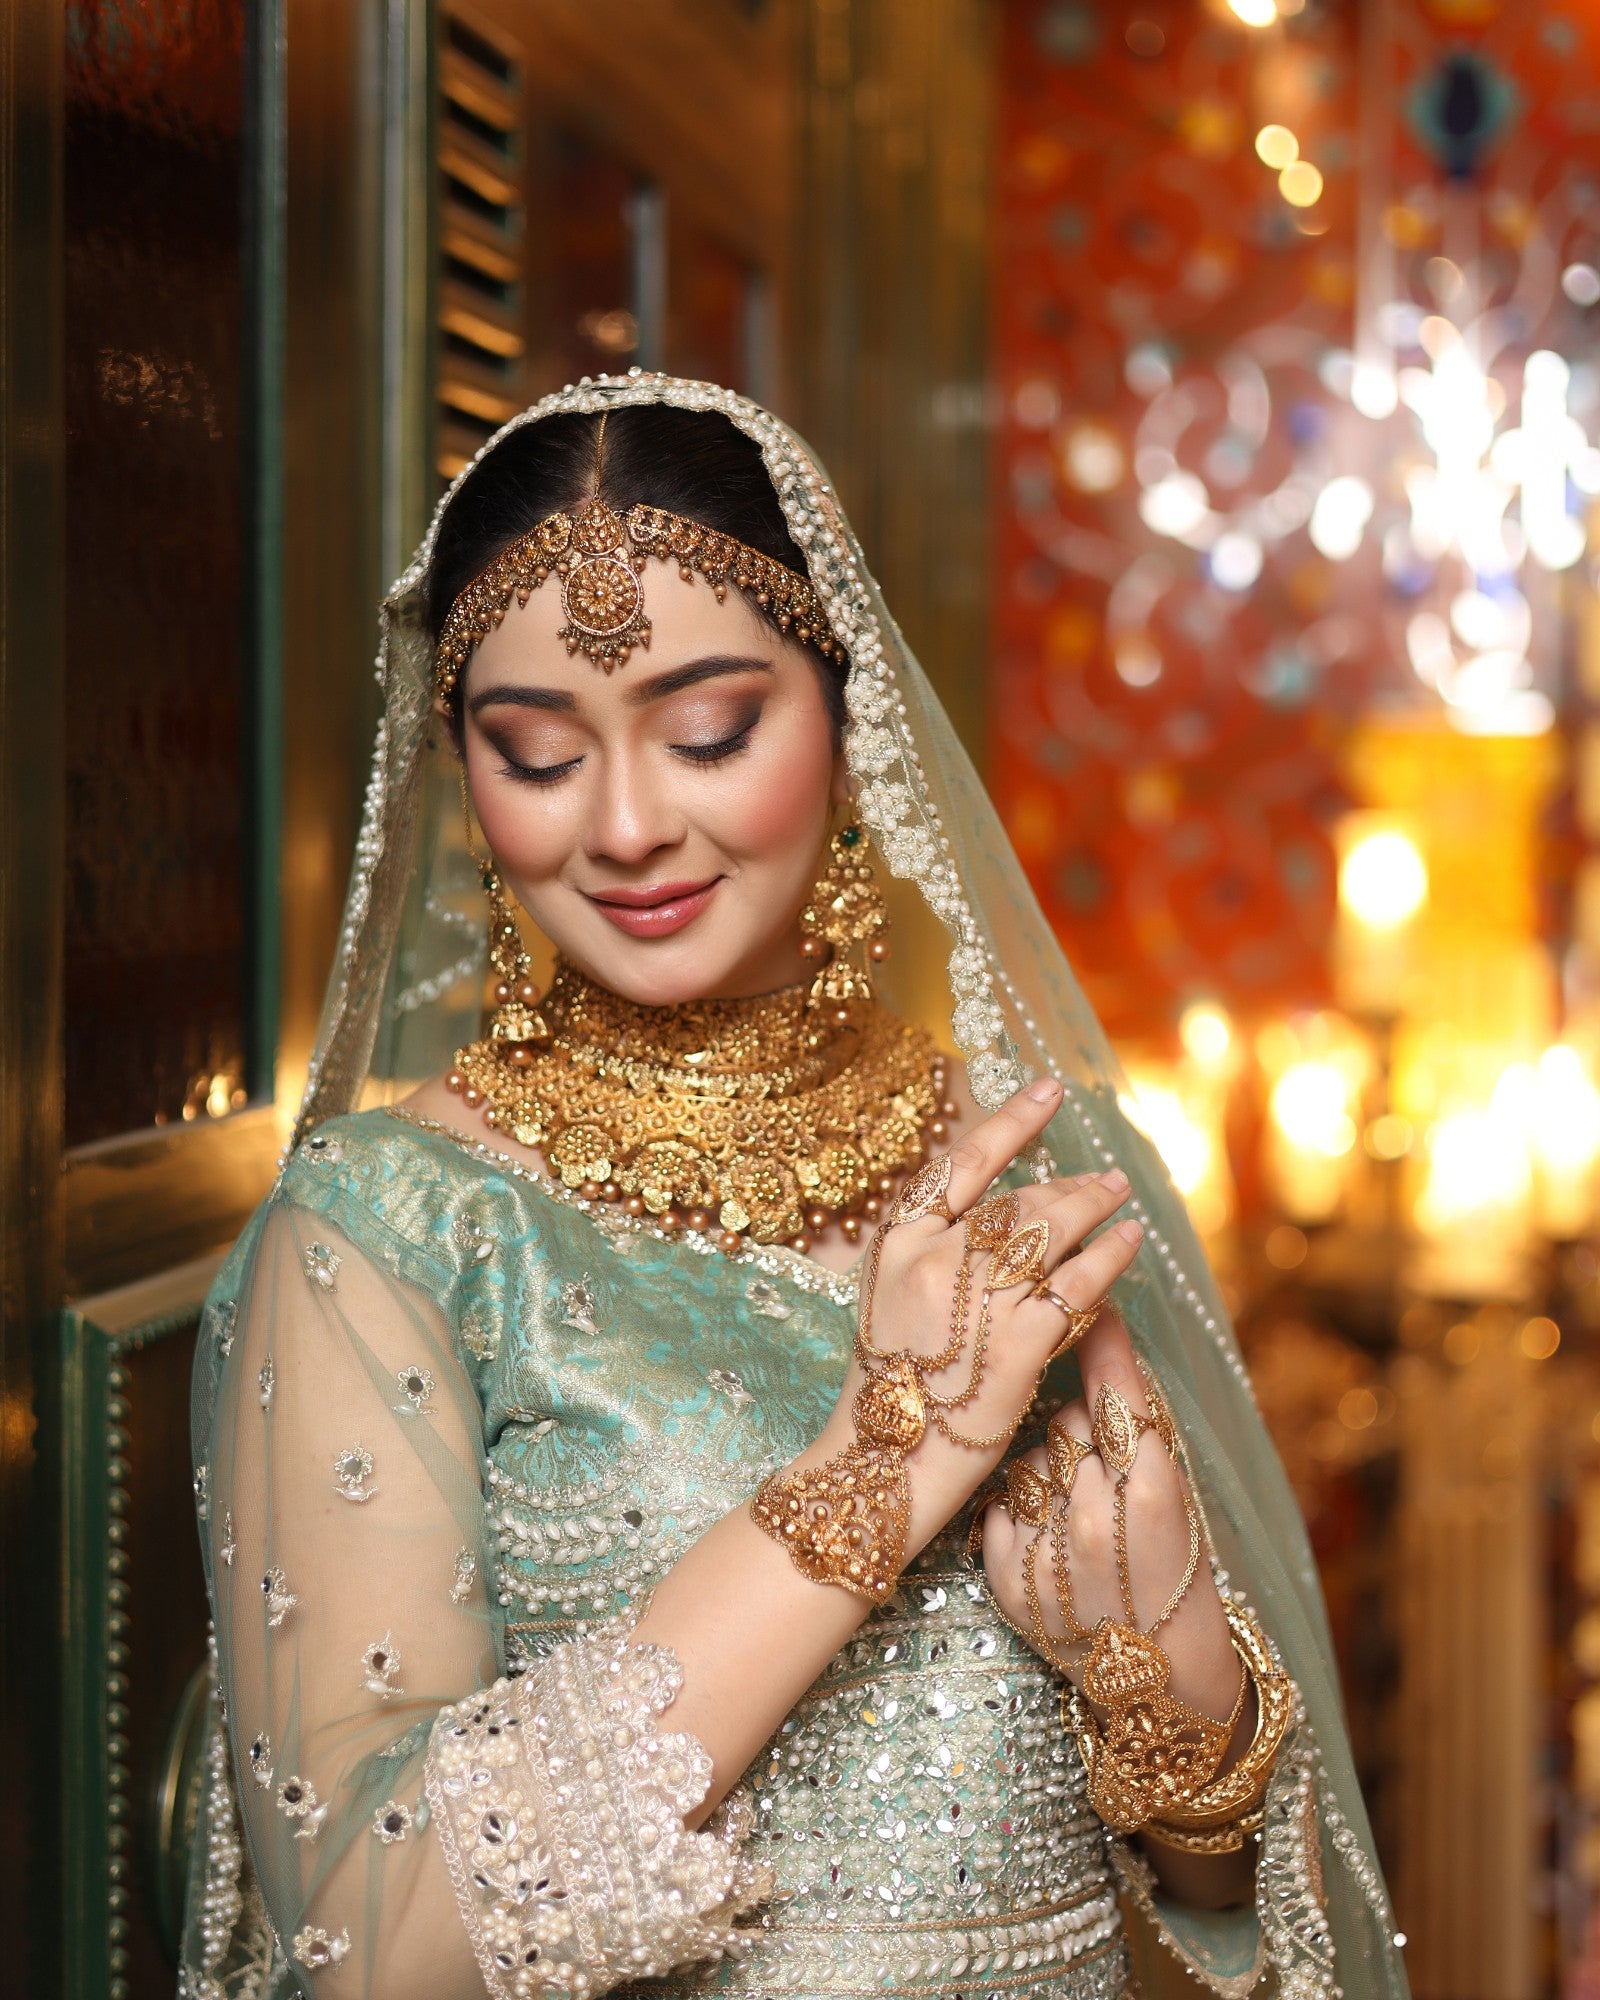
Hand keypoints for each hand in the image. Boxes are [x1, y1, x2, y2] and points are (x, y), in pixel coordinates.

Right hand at [796, 1077, 1143, 1556]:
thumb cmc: (884, 1387)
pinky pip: (1078, 1283)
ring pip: (1052, 1230)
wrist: (879, 1465)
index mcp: (896, 1240)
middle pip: (1018, 1198)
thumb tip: (991, 1214)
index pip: (963, 1160)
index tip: (1049, 1091)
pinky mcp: (1018, 1342)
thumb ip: (931, 1250)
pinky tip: (1130, 1242)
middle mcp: (935, 1257)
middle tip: (1103, 1176)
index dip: (1012, 1120)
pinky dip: (1110, 1256)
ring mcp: (977, 1298)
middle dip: (1069, 1183)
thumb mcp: (887, 1297)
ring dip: (1096, 1205)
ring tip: (1122, 1197)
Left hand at [979, 1308, 1243, 1730]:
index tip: (1091, 1298)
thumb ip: (1136, 1428)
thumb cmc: (1177, 1573)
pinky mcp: (1006, 1572)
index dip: (1101, 1339)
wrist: (1159, 1676)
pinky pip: (1003, 1503)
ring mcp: (1045, 1543)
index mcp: (1150, 1486)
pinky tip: (1053, 1544)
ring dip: (1049, 1475)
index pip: (1113, 1387)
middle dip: (1080, 1434)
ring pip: (1030, 1460)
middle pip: (1065, 1420)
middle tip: (1105, 1479)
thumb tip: (1102, 1338)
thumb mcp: (1178, 1493)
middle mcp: (1094, 1510)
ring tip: (1082, 1524)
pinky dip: (1022, 1513)